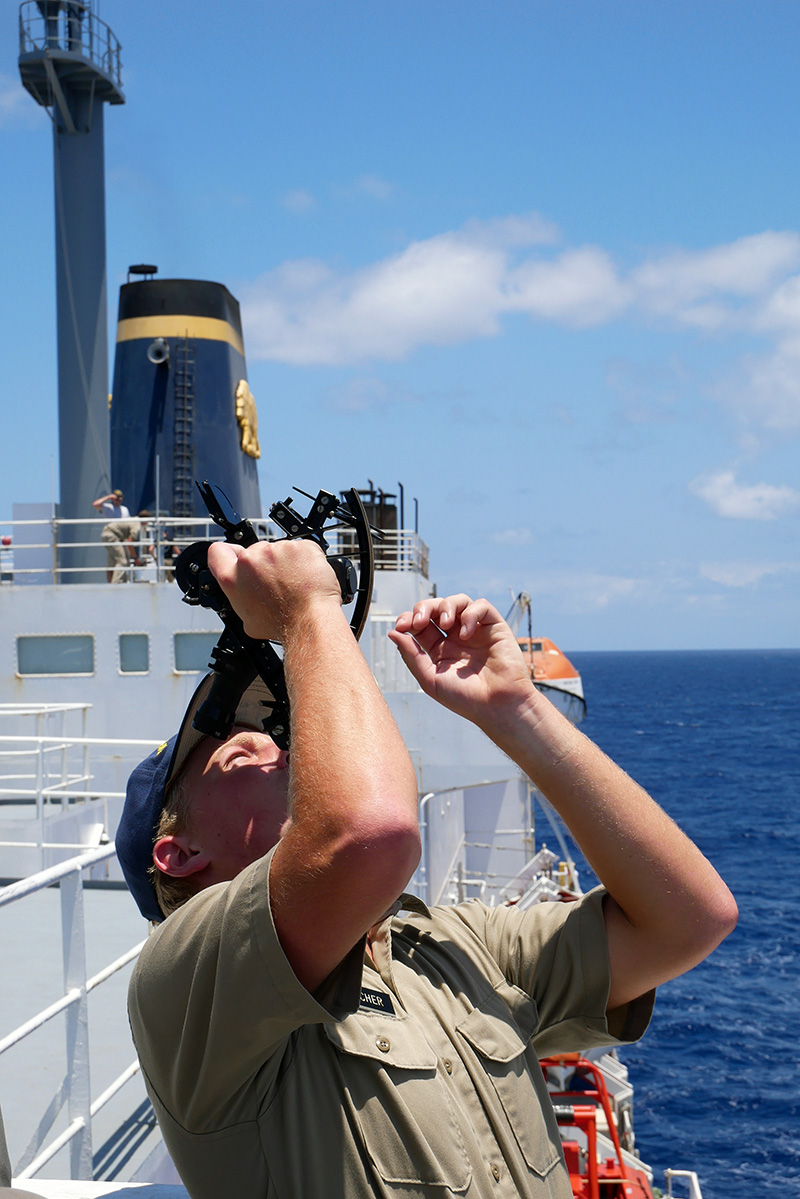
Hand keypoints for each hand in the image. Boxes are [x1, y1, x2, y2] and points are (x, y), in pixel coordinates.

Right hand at [208, 538, 342, 641]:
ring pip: (279, 550)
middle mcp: (250, 560)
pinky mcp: (298, 546)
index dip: (228, 553)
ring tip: (295, 584)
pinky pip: (301, 548)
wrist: (310, 619)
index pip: (218, 551)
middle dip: (265, 564)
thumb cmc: (282, 623)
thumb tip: (246, 596)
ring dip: (286, 562)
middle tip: (277, 583)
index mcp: (232, 578)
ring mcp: (275, 550)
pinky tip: (306, 577)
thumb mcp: (247, 620)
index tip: (236, 557)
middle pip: (254, 552)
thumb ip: (241, 599)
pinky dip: (305, 559)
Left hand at [388, 595, 533, 729]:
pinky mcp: (495, 627)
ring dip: (446, 606)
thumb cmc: (466, 699)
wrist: (498, 706)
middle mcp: (457, 638)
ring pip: (458, 601)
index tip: (401, 626)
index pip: (421, 624)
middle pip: (436, 608)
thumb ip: (411, 655)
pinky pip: (481, 606)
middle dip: (424, 608)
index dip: (409, 619)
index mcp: (440, 650)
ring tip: (445, 623)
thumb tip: (393, 633)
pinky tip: (466, 633)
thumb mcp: (430, 679)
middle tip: (419, 620)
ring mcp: (476, 631)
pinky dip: (470, 613)